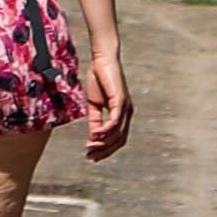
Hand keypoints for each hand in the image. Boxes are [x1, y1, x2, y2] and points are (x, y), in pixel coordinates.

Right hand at [79, 38, 132, 163]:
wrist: (102, 59)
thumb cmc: (99, 78)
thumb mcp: (94, 104)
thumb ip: (95, 120)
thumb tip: (93, 136)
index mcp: (122, 114)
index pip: (117, 139)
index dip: (106, 150)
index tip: (92, 156)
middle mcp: (127, 113)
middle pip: (119, 141)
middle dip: (104, 151)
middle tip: (90, 157)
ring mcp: (126, 108)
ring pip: (117, 134)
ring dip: (103, 143)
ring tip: (90, 147)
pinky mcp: (121, 101)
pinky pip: (115, 122)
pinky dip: (105, 131)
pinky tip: (95, 135)